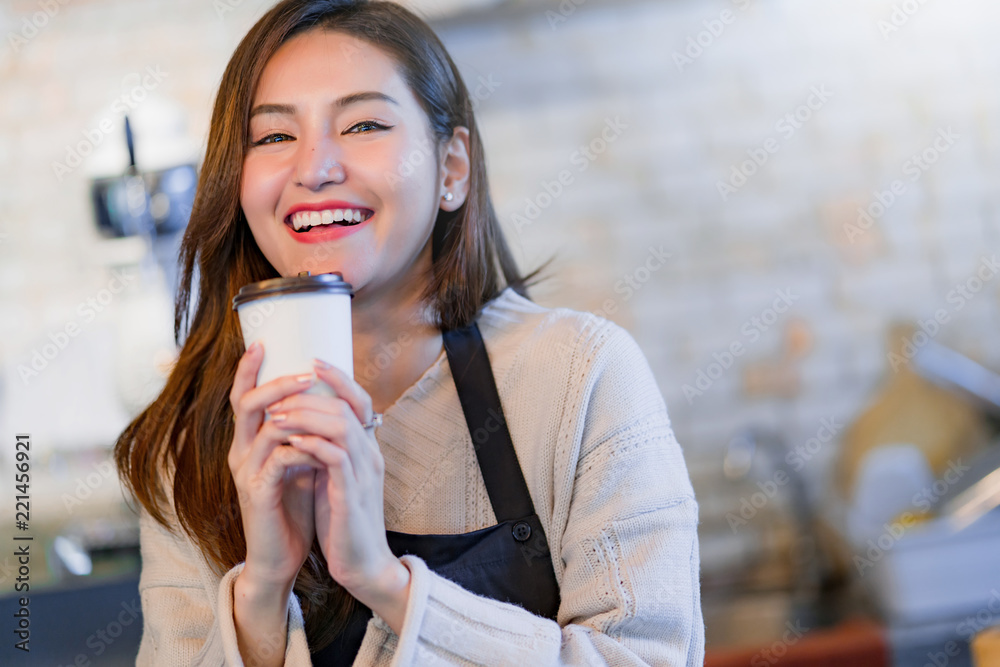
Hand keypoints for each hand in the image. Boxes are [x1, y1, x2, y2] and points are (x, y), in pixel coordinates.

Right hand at [228, 341, 324, 589]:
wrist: (280, 558)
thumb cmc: (291, 508)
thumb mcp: (299, 463)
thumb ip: (302, 434)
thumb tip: (324, 401)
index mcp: (250, 443)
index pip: (243, 397)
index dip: (248, 369)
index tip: (262, 340)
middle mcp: (242, 453)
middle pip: (246, 404)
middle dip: (275, 382)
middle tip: (304, 371)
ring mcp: (247, 473)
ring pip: (263, 427)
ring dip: (292, 410)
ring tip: (317, 400)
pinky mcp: (258, 493)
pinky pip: (279, 459)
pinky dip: (301, 447)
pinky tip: (320, 445)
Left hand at [265, 358, 410, 630]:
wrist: (362, 565)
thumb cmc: (342, 522)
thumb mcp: (334, 478)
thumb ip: (326, 452)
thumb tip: (302, 426)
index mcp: (366, 449)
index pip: (360, 401)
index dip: (339, 377)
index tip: (312, 361)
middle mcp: (369, 455)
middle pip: (348, 406)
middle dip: (311, 394)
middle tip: (281, 391)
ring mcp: (362, 473)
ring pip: (341, 425)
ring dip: (306, 415)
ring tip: (277, 414)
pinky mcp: (350, 494)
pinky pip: (334, 457)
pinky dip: (311, 443)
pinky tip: (290, 439)